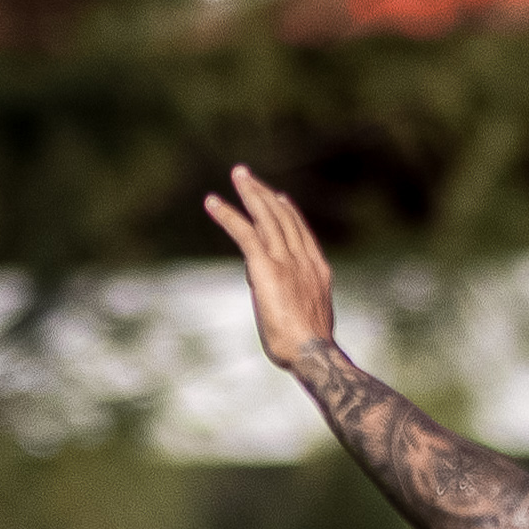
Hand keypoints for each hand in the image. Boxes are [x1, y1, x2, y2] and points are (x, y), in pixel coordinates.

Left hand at [200, 166, 339, 372]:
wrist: (312, 353)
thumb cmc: (308, 347)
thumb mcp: (305, 317)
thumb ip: (293, 298)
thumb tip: (273, 292)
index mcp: (317, 269)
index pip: (301, 232)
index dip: (288, 212)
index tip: (279, 197)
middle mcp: (303, 259)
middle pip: (283, 216)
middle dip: (265, 194)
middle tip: (249, 176)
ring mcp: (286, 261)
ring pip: (266, 217)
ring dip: (250, 192)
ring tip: (237, 175)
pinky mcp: (267, 268)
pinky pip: (245, 233)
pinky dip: (227, 215)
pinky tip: (212, 203)